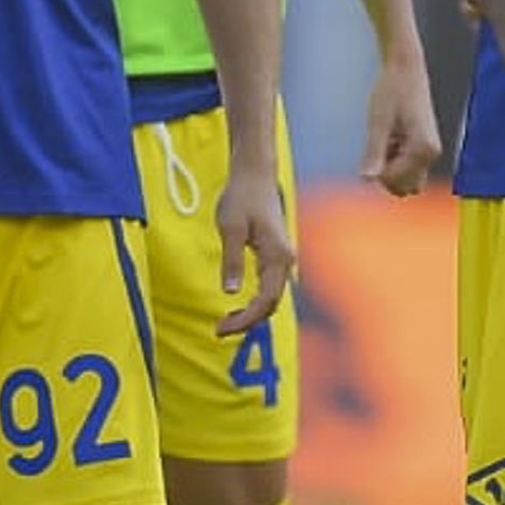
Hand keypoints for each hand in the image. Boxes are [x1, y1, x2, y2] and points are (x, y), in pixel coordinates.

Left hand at [214, 152, 296, 336]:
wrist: (255, 175)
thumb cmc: (241, 197)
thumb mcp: (230, 228)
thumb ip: (232, 260)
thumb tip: (229, 291)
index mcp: (277, 256)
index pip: (266, 301)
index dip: (245, 320)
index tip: (221, 328)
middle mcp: (286, 260)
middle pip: (272, 304)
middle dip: (248, 321)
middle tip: (219, 329)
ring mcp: (283, 258)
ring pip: (272, 297)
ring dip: (252, 313)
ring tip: (226, 321)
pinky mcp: (277, 255)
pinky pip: (270, 287)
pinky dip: (256, 301)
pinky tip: (239, 306)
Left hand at [359, 47, 441, 196]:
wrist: (405, 68)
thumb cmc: (391, 91)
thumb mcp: (377, 123)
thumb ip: (374, 153)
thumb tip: (366, 180)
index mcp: (423, 149)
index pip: (395, 181)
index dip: (378, 171)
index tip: (374, 145)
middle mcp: (431, 154)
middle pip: (404, 188)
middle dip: (387, 173)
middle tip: (379, 143)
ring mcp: (429, 151)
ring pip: (406, 179)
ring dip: (391, 166)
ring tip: (386, 137)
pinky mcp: (424, 147)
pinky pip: (407, 167)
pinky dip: (394, 158)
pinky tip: (391, 135)